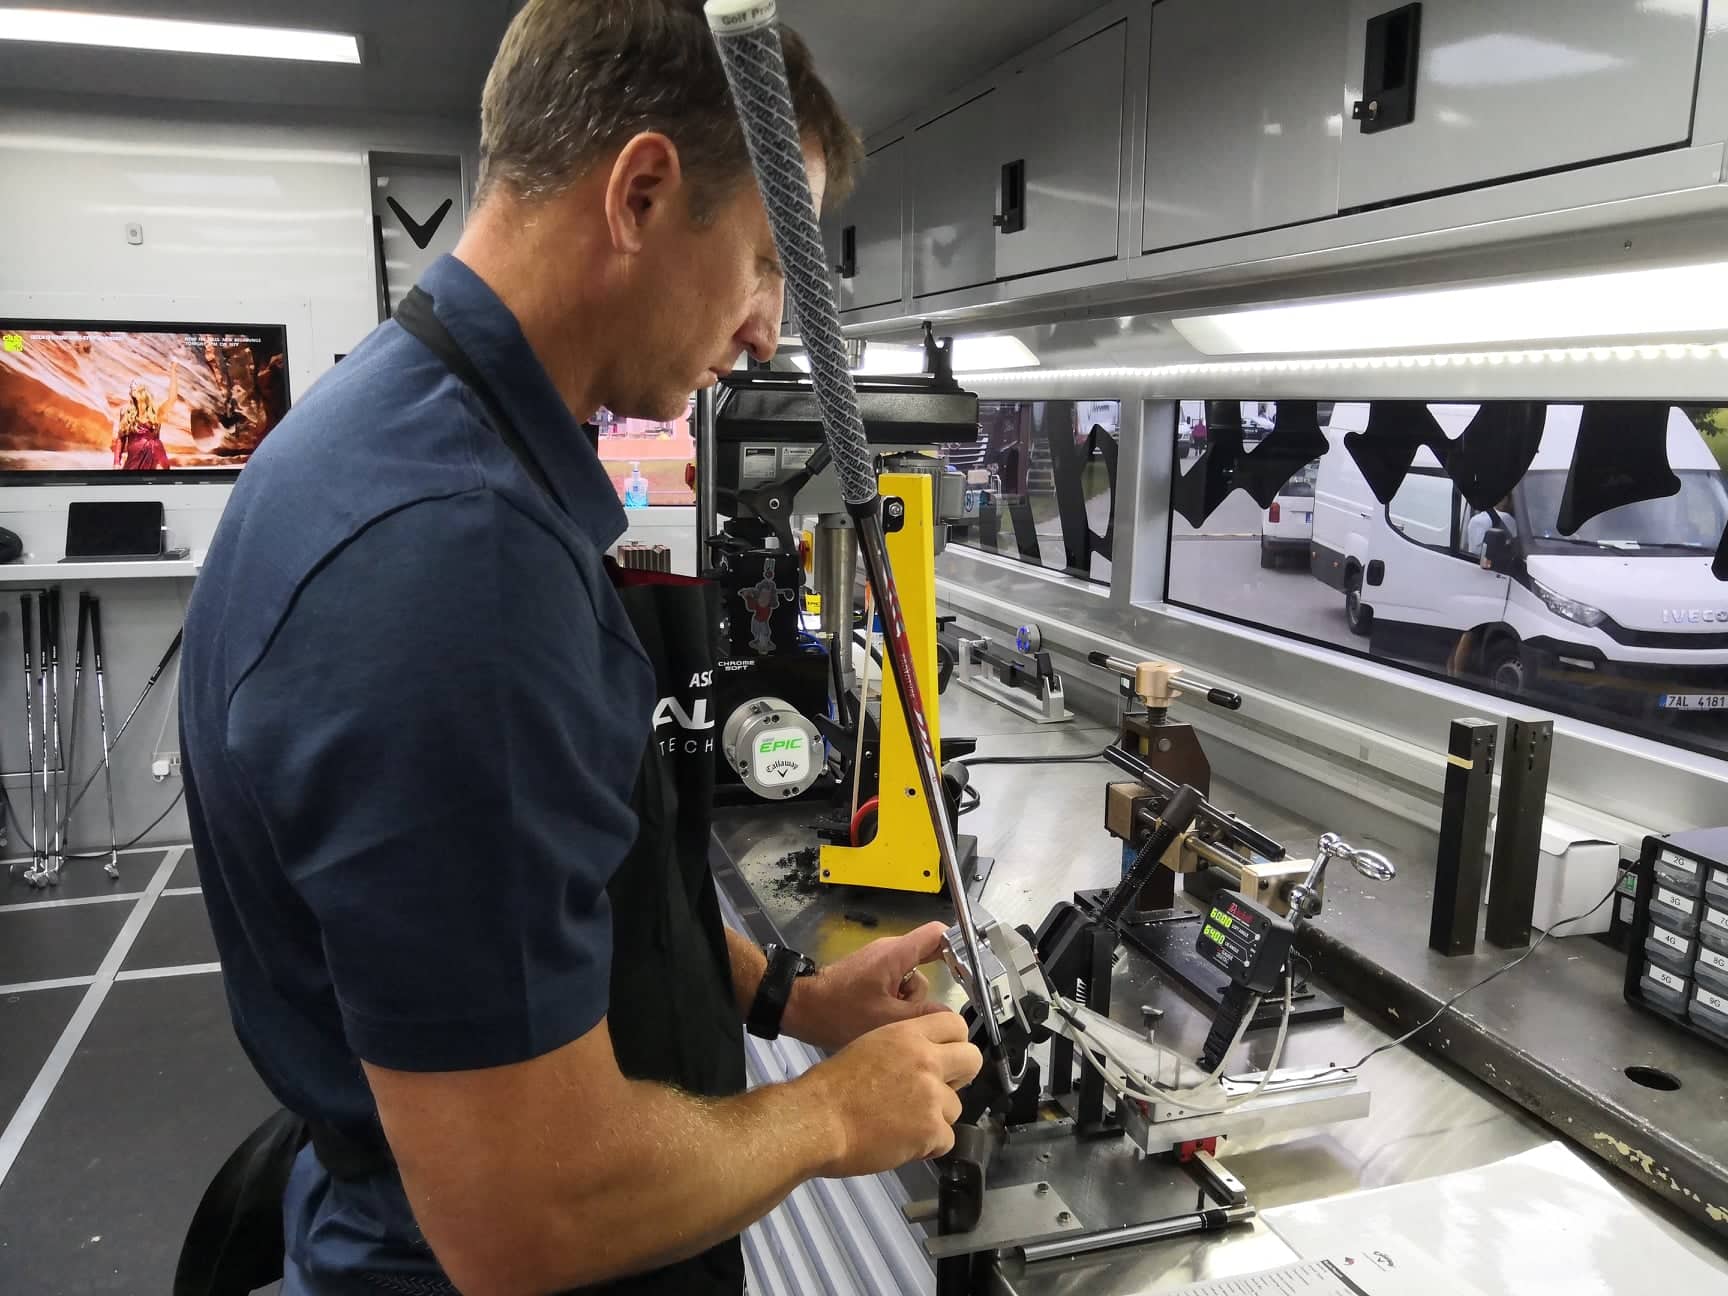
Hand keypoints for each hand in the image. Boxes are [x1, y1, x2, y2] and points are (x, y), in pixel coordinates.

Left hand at [784, 921, 951, 1051]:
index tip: (968, 969)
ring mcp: (878, 961)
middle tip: (921, 1012)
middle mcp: (889, 951)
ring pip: (911, 977)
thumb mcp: (886, 1021)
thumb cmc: (839, 1012)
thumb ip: (923, 1018)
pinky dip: (895, 1000)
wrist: (800, 1009)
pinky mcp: (869, 973)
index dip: (957, 946)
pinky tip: (880, 1018)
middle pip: (927, 959)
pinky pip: (896, 982)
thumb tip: (950, 1017)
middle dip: (926, 990)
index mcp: (896, 954)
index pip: (937, 933)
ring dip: (908, 1000)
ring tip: (888, 1019)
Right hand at [799, 1013, 982, 1177]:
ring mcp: (931, 1096)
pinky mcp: (931, 1130)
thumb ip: (903, 1050)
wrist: (817, 1120)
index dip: (953, 1043)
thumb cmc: (832, 1086)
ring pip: (956, 1107)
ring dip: (936, 1118)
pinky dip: (928, 1146)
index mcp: (908, 1035)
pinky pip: (946, 1140)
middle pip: (972, 1059)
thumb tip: (924, 1065)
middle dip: (960, 1076)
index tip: (944, 1058)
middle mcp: (926, 1061)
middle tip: (937, 1090)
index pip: (956, 1025)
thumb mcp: (870, 1047)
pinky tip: (902, 1142)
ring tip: (903, 1123)